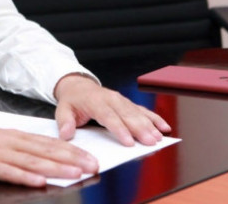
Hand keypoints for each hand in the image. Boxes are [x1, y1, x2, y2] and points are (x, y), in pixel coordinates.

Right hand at [0, 121, 98, 186]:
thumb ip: (18, 148)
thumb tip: (43, 156)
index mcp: (13, 136)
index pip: (48, 143)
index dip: (71, 150)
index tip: (90, 156)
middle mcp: (8, 141)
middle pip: (45, 151)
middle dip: (71, 158)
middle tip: (92, 165)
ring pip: (31, 161)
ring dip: (54, 167)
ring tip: (74, 173)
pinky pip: (8, 171)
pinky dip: (24, 176)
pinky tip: (39, 181)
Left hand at [54, 74, 171, 146]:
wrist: (78, 85)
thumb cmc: (72, 101)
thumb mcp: (62, 110)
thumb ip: (65, 122)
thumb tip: (66, 134)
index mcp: (95, 101)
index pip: (108, 116)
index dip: (120, 129)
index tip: (129, 142)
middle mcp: (111, 99)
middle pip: (127, 115)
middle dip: (140, 129)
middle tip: (151, 142)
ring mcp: (120, 100)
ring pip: (137, 112)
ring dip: (149, 125)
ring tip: (159, 138)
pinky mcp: (127, 103)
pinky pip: (142, 110)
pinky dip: (154, 118)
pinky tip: (164, 127)